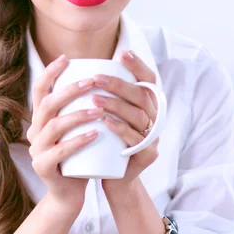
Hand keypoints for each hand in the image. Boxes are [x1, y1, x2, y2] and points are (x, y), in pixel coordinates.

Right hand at [27, 55, 101, 211]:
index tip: (67, 58)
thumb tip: (102, 79)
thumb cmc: (78, 159)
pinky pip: (60, 151)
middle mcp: (34, 132)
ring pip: (53, 126)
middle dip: (69, 90)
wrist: (69, 195)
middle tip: (92, 81)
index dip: (50, 73)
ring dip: (77, 115)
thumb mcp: (77, 131)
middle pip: (47, 104)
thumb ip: (81, 110)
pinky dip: (78, 141)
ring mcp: (36, 150)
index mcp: (41, 120)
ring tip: (99, 110)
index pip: (39, 90)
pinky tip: (95, 134)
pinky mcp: (43, 167)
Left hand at [92, 50, 159, 193]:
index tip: (122, 53)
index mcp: (147, 106)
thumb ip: (102, 95)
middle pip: (141, 95)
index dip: (139, 66)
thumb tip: (79, 68)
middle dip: (118, 84)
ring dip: (116, 105)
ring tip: (94, 98)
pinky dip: (120, 129)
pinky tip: (105, 122)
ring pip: (138, 115)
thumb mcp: (107, 116)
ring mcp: (153, 137)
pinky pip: (135, 139)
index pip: (148, 80)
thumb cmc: (106, 144)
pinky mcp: (148, 155)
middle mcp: (154, 118)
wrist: (113, 180)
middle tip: (96, 78)